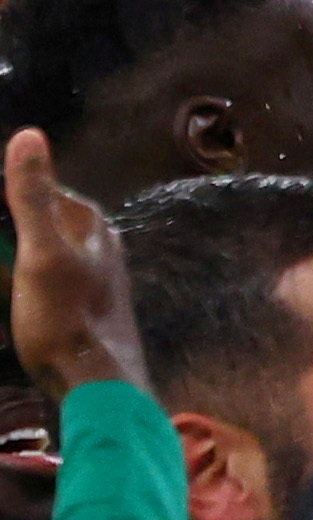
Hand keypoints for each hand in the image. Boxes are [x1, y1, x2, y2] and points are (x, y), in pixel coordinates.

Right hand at [4, 131, 146, 393]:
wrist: (96, 385)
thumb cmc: (66, 318)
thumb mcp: (41, 253)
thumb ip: (31, 197)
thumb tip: (28, 134)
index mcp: (87, 222)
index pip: (31, 188)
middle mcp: (93, 240)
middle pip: (27, 222)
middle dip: (5, 240)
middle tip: (4, 274)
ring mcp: (85, 273)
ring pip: (28, 253)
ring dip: (6, 267)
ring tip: (5, 286)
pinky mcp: (73, 303)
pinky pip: (31, 283)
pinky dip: (11, 288)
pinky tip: (6, 301)